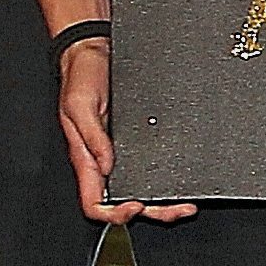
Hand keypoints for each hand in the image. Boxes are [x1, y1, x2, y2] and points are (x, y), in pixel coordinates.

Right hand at [58, 38, 198, 225]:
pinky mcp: (136, 140)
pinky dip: (166, 178)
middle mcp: (105, 160)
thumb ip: (92, 138)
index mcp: (86, 159)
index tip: (135, 207)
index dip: (113, 214)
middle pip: (125, 202)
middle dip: (153, 212)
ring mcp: (122, 152)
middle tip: (178, 210)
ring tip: (186, 204)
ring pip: (142, 188)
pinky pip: (150, 166)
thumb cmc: (81, 76)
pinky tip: (182, 180)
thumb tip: (107, 167)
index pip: (94, 202)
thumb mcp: (79, 105)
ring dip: (163, 201)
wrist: (96, 51)